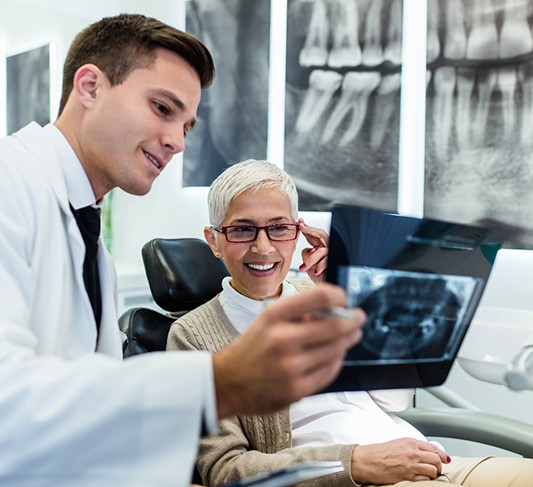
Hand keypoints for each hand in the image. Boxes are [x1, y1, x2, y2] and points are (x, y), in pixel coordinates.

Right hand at [213, 284, 364, 418]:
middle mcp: (283, 338)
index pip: (319, 296)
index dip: (338, 295)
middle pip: (335, 324)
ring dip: (348, 339)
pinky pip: (330, 371)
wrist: (227, 382)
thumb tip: (332, 307)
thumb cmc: (252, 347)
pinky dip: (338, 360)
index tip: (344, 298)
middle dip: (352, 319)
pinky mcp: (297, 389)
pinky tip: (337, 355)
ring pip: (336, 349)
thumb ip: (297, 312)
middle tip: (358, 317)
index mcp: (275, 315)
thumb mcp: (267, 319)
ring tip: (352, 334)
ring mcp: (291, 366)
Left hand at [298, 218, 327, 282]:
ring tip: (304, 268)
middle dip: (311, 230)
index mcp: (320, 247)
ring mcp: (332, 254)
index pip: (314, 235)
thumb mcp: (308, 264)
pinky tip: (315, 271)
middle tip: (302, 227)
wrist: (326, 286)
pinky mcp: (335, 262)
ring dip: (311, 259)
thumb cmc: (318, 275)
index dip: (307, 228)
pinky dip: (319, 266)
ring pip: (321, 250)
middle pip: (321, 235)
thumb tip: (308, 250)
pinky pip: (326, 260)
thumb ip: (306, 254)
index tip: (300, 222)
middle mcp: (328, 248)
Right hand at [350, 438, 450, 483]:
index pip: (434, 448)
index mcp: (410, 442)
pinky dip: (426, 480)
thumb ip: (413, 446)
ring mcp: (411, 465)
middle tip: (435, 468)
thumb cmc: (380, 452)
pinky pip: (425, 479)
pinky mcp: (408, 476)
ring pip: (434, 470)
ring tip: (428, 474)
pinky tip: (421, 478)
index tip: (445, 459)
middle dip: (439, 465)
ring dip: (433, 473)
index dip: (442, 455)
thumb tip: (428, 452)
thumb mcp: (398, 443)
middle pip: (437, 459)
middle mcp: (412, 452)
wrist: (368, 460)